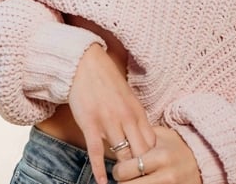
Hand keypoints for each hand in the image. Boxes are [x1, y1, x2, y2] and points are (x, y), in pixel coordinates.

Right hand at [66, 44, 158, 183]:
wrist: (83, 63)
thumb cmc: (106, 80)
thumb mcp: (128, 97)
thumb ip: (135, 118)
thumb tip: (142, 138)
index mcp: (137, 112)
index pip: (152, 144)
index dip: (152, 160)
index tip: (150, 170)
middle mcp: (126, 118)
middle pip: (140, 153)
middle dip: (140, 168)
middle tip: (138, 179)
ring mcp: (108, 121)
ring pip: (121, 154)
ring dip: (122, 170)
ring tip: (123, 180)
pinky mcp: (90, 123)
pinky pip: (96, 152)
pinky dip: (100, 169)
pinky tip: (101, 182)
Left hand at [110, 126, 201, 182]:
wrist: (200, 162)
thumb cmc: (175, 146)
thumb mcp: (160, 136)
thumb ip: (139, 138)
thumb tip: (116, 141)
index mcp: (160, 157)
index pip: (126, 170)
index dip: (118, 170)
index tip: (119, 167)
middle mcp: (166, 176)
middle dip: (121, 181)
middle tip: (122, 176)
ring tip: (132, 180)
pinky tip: (142, 182)